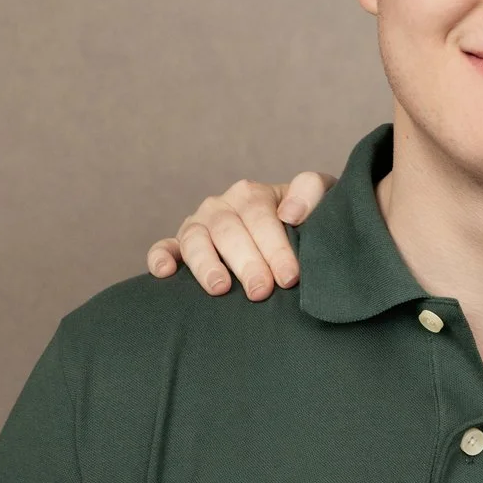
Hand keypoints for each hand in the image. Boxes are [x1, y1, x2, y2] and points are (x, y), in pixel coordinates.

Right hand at [146, 171, 334, 299]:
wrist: (291, 234)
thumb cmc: (307, 222)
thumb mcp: (321, 198)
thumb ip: (311, 191)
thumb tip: (290, 213)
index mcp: (252, 194)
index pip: (261, 215)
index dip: (275, 246)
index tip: (290, 276)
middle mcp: (222, 207)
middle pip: (229, 230)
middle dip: (246, 262)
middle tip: (261, 291)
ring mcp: (198, 225)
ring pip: (195, 239)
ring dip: (206, 264)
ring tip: (220, 288)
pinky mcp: (179, 245)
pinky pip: (164, 248)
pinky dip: (160, 257)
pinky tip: (166, 272)